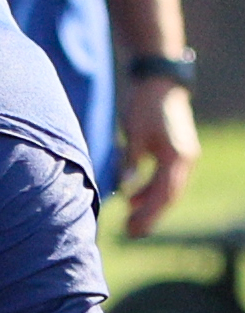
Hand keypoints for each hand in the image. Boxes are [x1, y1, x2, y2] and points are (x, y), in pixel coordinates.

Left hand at [121, 77, 199, 237]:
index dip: (148, 215)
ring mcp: (183, 155)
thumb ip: (131, 160)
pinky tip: (132, 195)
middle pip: (168, 195)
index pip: (164, 195)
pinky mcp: (175, 150)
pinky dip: (149, 187)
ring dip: (148, 202)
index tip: (132, 229)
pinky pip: (164, 176)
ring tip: (128, 216)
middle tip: (130, 232)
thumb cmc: (144, 103)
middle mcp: (185, 159)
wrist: (158, 80)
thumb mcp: (134, 132)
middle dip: (150, 214)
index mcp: (177, 157)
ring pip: (167, 187)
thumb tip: (127, 188)